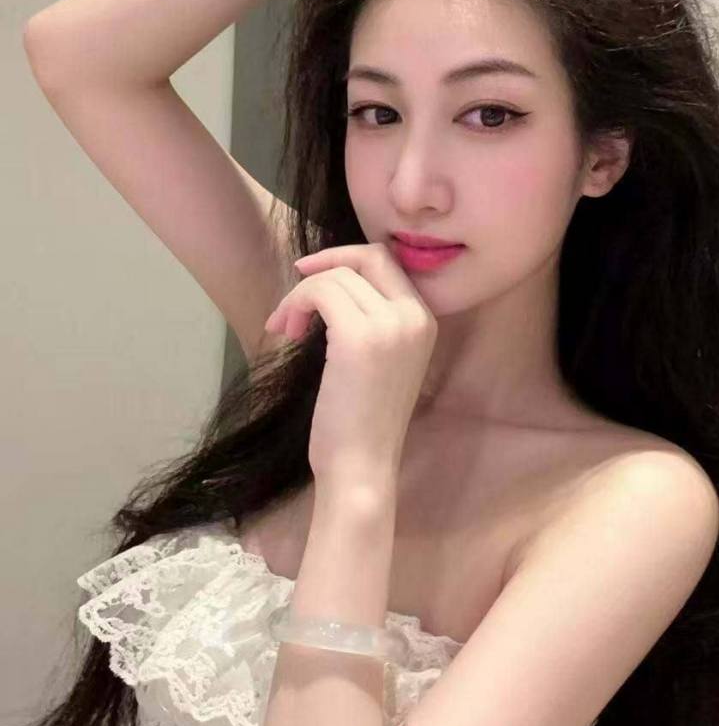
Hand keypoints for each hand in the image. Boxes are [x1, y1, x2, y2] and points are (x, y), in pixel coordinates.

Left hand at [263, 243, 437, 486]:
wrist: (362, 467)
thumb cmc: (362, 422)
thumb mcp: (381, 360)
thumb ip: (372, 319)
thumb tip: (333, 282)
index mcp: (425, 320)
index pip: (387, 261)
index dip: (346, 259)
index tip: (312, 276)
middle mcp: (415, 317)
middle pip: (367, 258)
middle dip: (324, 265)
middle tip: (294, 295)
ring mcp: (390, 325)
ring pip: (336, 277)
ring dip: (300, 295)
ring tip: (286, 329)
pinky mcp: (359, 337)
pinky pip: (319, 292)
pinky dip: (295, 303)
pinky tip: (286, 332)